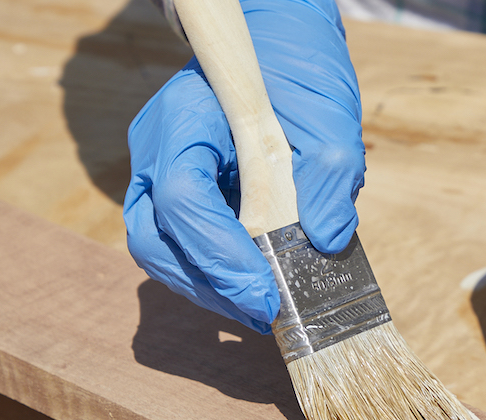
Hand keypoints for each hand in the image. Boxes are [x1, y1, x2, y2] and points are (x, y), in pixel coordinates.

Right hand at [123, 0, 364, 332]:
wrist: (275, 40)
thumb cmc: (297, 68)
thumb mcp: (328, 111)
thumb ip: (330, 172)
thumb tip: (327, 240)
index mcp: (185, 119)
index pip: (183, 199)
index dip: (221, 254)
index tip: (267, 293)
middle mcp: (157, 150)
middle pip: (155, 238)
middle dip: (209, 285)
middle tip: (265, 313)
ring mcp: (158, 174)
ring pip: (159, 251)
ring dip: (207, 289)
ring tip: (262, 311)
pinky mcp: (175, 196)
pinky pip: (178, 248)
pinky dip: (212, 276)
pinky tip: (253, 290)